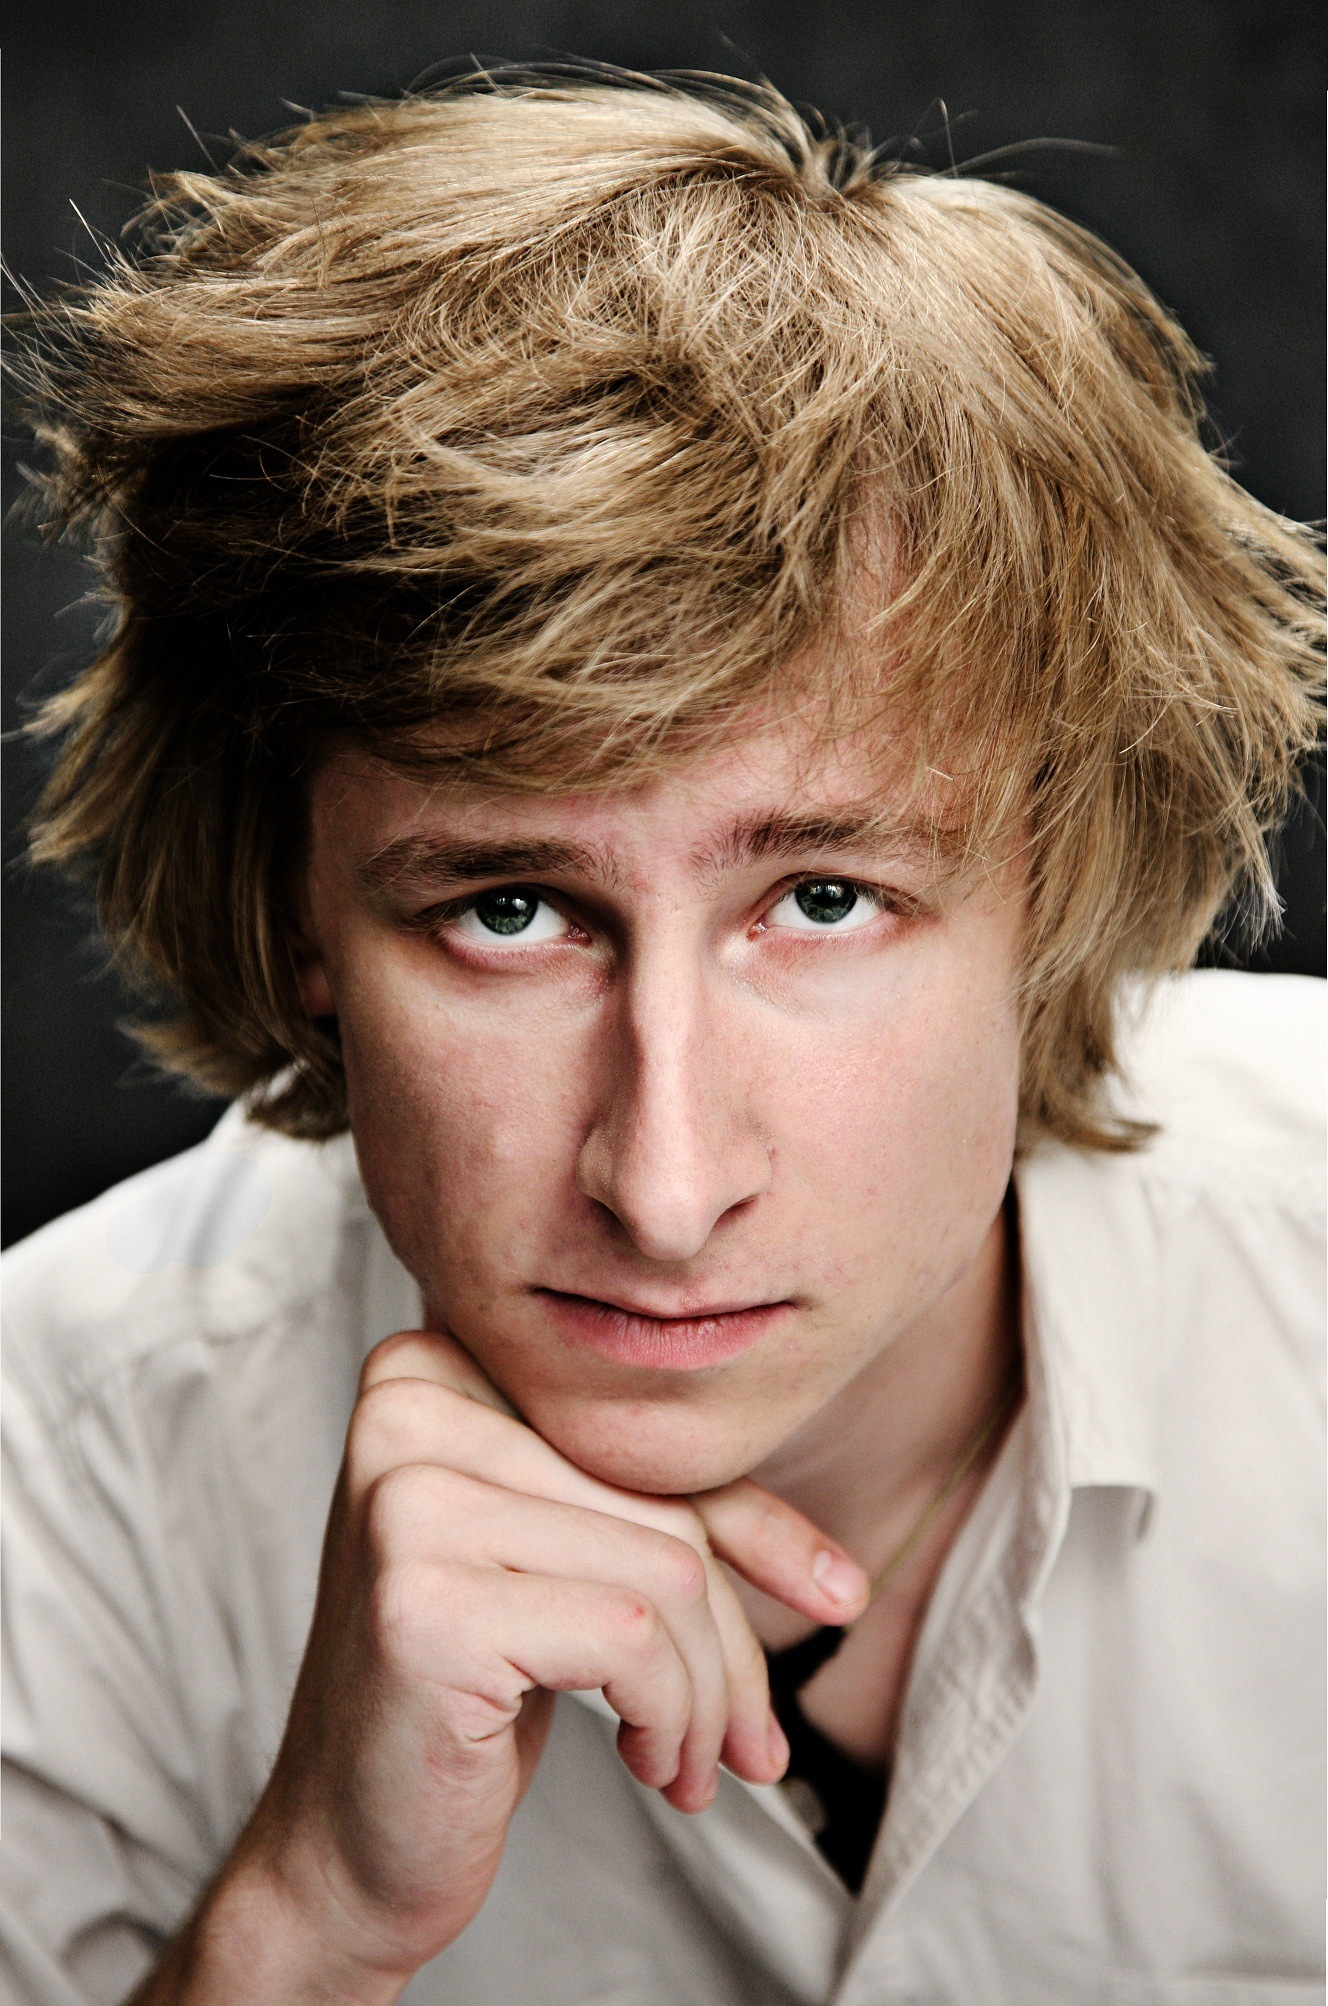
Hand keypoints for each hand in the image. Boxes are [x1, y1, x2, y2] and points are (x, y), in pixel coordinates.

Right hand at [148, 1329, 868, 2002]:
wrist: (341, 1847)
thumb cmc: (465, 1695)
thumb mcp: (572, 1569)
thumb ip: (676, 1525)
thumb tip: (846, 1582)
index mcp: (431, 1366)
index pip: (641, 1433)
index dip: (748, 1525)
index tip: (833, 1595)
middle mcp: (406, 1407)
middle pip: (658, 1499)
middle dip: (729, 1637)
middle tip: (743, 1739)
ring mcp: (407, 1501)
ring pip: (665, 1569)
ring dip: (704, 1693)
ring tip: (682, 1759)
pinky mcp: (425, 1600)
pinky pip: (633, 1635)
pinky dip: (669, 1716)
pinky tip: (646, 1765)